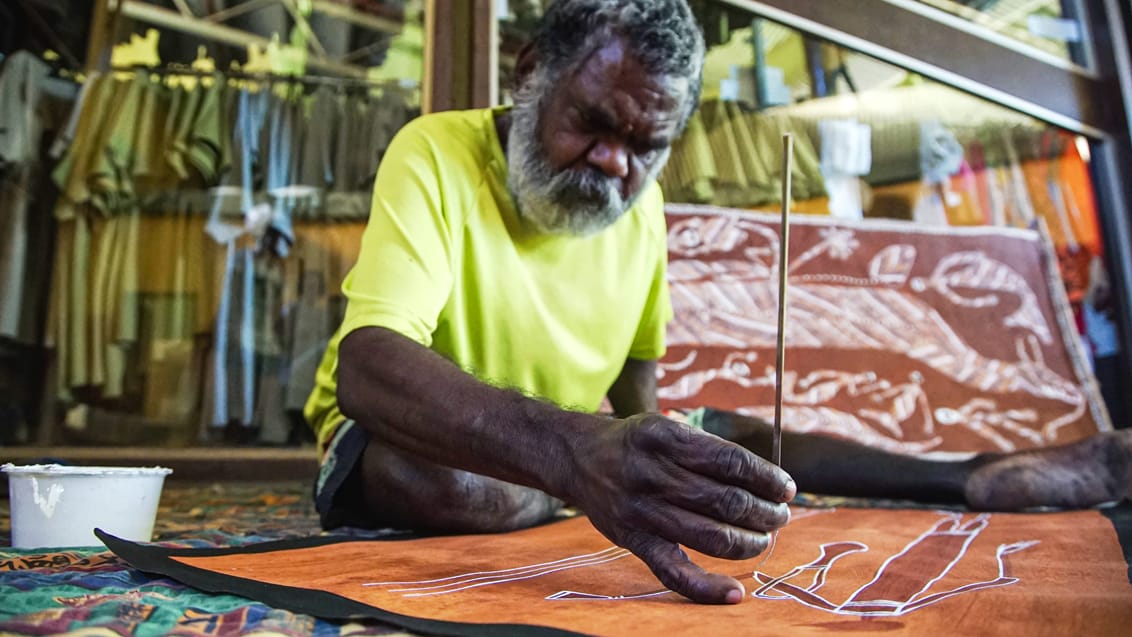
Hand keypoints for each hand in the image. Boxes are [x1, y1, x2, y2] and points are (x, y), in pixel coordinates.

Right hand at [564, 413, 794, 603]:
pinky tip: (735, 593)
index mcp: (665, 438)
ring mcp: (642, 511)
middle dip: (765, 511)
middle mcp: (652, 474)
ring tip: (764, 537)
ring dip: (749, 541)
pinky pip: (673, 572)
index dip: (765, 477)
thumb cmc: (635, 442)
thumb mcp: (666, 426)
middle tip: (781, 514)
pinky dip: (706, 588)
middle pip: (726, 500)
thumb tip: (763, 479)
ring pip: (711, 536)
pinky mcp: (633, 540)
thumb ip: (708, 448)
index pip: (730, 461)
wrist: (578, 457)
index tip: (786, 487)